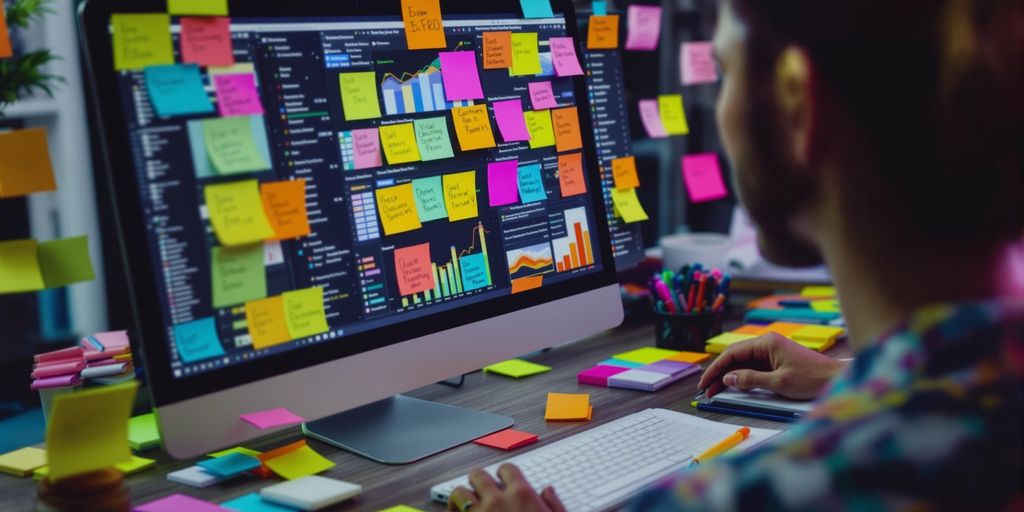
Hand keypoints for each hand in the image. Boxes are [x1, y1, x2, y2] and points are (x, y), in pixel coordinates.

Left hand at [448, 464, 565, 511]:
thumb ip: (553, 505)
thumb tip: (547, 491)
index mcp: (522, 495)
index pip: (507, 469)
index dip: (504, 474)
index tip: (503, 480)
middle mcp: (497, 501)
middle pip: (478, 475)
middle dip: (479, 481)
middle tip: (481, 490)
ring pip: (458, 493)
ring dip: (462, 496)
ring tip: (465, 502)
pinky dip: (452, 511)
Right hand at [697, 332, 846, 399]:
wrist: (837, 379)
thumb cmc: (812, 379)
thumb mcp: (779, 382)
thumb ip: (750, 379)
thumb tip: (728, 379)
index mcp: (767, 343)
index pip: (732, 353)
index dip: (716, 369)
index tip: (705, 383)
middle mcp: (767, 344)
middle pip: (735, 357)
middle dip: (719, 373)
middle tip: (706, 390)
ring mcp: (772, 352)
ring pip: (743, 363)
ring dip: (729, 376)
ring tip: (716, 391)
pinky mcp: (777, 361)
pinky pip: (754, 367)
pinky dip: (742, 377)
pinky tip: (734, 386)